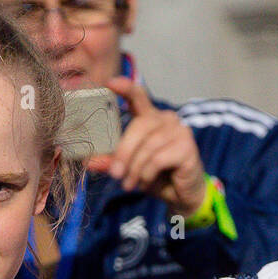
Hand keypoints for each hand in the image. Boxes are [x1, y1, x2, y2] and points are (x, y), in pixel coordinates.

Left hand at [87, 76, 207, 215]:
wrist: (180, 195)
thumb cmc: (155, 176)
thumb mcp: (129, 168)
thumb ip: (112, 161)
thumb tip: (90, 161)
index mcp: (150, 118)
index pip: (138, 96)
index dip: (125, 87)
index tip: (110, 83)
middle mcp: (166, 119)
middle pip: (139, 125)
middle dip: (124, 152)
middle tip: (115, 174)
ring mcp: (179, 130)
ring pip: (148, 146)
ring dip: (135, 169)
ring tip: (130, 184)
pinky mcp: (187, 146)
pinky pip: (159, 159)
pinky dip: (148, 173)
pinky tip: (146, 182)